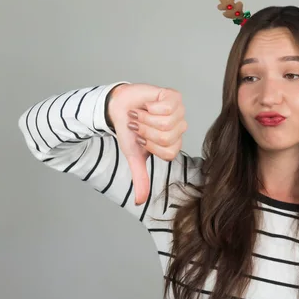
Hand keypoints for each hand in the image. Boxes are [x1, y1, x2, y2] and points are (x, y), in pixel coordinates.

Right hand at [107, 83, 186, 204]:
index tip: (141, 139)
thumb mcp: (134, 157)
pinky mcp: (174, 96)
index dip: (150, 145)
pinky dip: (151, 106)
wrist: (118, 107)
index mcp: (173, 144)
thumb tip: (139, 202)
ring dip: (146, 118)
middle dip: (146, 130)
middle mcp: (179, 128)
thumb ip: (140, 178)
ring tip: (140, 114)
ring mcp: (179, 112)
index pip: (169, 152)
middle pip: (167, 137)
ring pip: (166, 122)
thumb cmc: (129, 130)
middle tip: (138, 124)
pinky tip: (147, 104)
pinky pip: (167, 107)